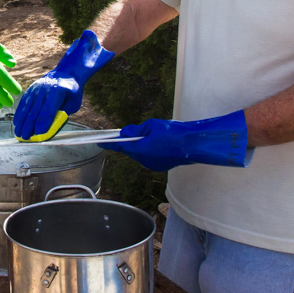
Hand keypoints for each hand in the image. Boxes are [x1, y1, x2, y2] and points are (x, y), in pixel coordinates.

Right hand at [13, 30, 113, 139]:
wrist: (65, 73)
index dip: (43, 123)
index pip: (48, 110)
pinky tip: (16, 123)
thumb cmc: (71, 92)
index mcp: (57, 91)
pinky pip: (23, 103)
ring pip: (26, 108)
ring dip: (22, 122)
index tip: (39, 134)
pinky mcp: (30, 90)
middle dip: (29, 126)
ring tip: (19, 134)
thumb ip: (62, 114)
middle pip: (35, 111)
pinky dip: (19, 114)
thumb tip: (48, 128)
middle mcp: (44, 89)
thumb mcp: (73, 104)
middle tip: (26, 138)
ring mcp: (35, 89)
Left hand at [108, 110, 252, 170]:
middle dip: (129, 142)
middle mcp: (144, 160)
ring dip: (140, 146)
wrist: (193, 144)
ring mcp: (153, 165)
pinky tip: (157, 142)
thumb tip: (125, 133)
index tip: (99, 142)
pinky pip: (149, 157)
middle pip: (130, 150)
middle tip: (132, 132)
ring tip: (150, 134)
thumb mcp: (151, 126)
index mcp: (139, 150)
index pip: (119, 146)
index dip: (109, 144)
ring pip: (140, 154)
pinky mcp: (161, 166)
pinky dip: (149, 150)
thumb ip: (137, 131)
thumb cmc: (173, 133)